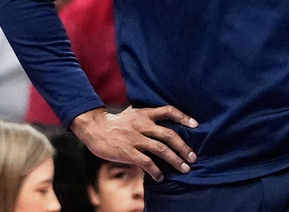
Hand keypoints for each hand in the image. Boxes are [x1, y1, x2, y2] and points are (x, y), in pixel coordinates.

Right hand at [71, 106, 197, 181]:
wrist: (93, 127)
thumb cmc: (112, 121)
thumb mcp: (130, 114)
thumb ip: (143, 118)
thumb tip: (156, 123)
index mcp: (144, 113)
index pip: (168, 111)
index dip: (183, 117)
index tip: (195, 124)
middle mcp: (143, 125)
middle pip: (169, 135)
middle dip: (183, 147)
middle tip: (193, 157)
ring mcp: (136, 139)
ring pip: (162, 150)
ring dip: (175, 160)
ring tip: (184, 168)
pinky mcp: (129, 152)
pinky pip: (147, 163)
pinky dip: (156, 171)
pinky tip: (161, 177)